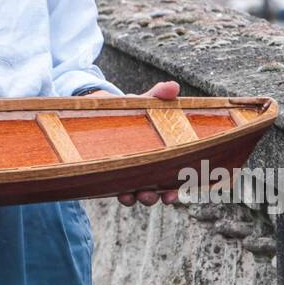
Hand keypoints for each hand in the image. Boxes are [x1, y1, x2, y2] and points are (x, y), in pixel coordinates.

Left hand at [82, 81, 182, 206]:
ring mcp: (131, 172)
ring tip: (139, 195)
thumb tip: (173, 87)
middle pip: (160, 190)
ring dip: (142, 197)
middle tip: (163, 196)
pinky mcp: (112, 173)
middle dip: (161, 196)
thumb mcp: (147, 101)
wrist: (102, 109)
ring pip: (140, 193)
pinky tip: (121, 192)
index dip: (180, 186)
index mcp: (163, 155)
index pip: (176, 175)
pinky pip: (118, 189)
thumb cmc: (133, 109)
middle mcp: (149, 168)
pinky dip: (121, 193)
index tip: (181, 191)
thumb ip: (159, 95)